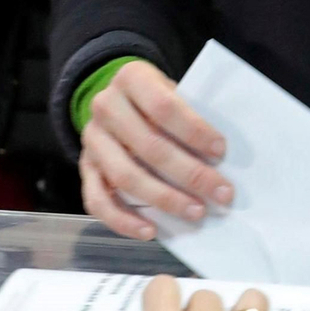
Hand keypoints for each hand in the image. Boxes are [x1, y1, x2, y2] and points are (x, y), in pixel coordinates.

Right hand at [78, 59, 232, 241]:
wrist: (118, 100)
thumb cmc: (158, 101)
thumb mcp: (173, 92)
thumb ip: (191, 116)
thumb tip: (224, 161)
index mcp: (131, 79)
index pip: (163, 107)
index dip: (193, 131)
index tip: (221, 151)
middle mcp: (105, 107)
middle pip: (149, 146)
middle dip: (190, 174)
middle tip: (221, 193)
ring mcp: (92, 140)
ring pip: (125, 176)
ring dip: (164, 199)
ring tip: (196, 213)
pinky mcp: (85, 169)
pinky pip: (97, 201)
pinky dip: (123, 221)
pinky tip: (151, 231)